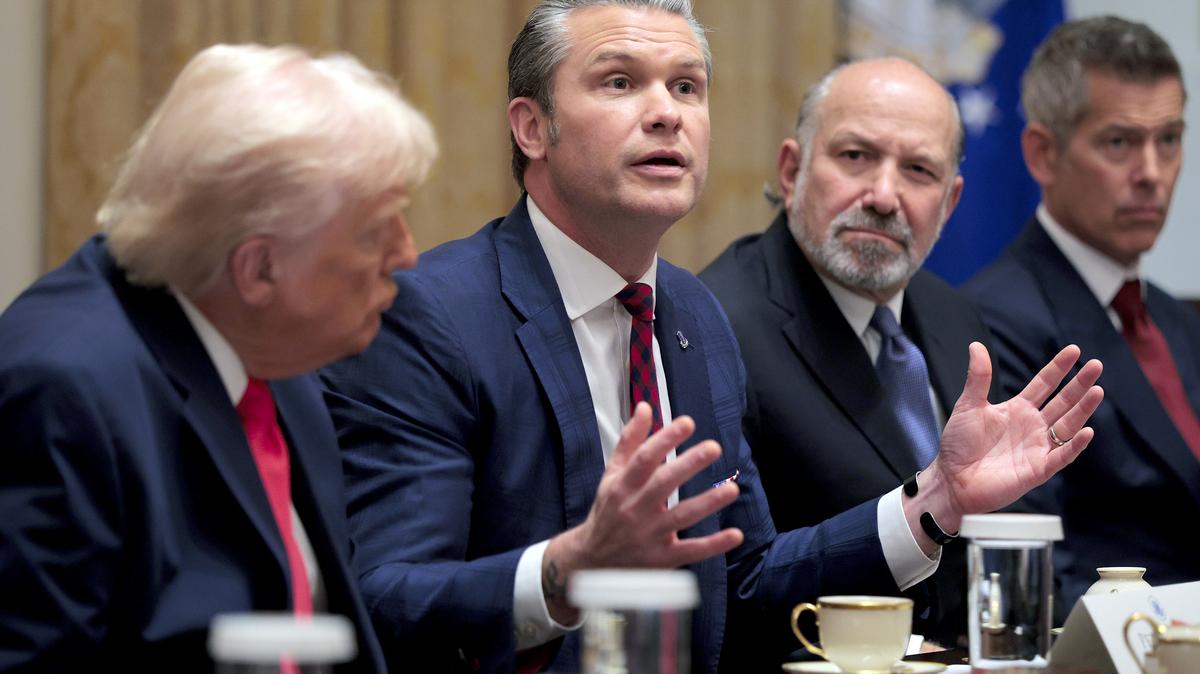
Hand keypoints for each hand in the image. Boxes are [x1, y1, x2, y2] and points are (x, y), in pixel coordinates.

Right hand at [541, 403, 743, 622]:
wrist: (591, 559)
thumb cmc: (608, 509)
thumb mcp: (612, 474)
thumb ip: (630, 441)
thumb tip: (646, 407)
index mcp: (623, 486)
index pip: (644, 459)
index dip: (665, 439)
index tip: (687, 423)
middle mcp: (635, 509)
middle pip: (664, 484)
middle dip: (689, 465)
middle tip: (713, 447)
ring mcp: (649, 535)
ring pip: (681, 516)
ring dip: (707, 502)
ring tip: (732, 489)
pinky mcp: (662, 558)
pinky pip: (691, 551)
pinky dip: (713, 545)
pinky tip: (735, 534)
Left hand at [910, 343, 1102, 539]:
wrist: (951, 479)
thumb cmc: (958, 445)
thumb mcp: (968, 405)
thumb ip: (978, 378)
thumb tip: (976, 346)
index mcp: (1017, 409)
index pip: (1044, 384)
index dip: (1059, 368)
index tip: (1074, 351)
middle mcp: (1032, 426)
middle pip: (1062, 402)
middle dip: (1080, 384)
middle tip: (1096, 365)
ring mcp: (1037, 447)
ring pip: (1068, 425)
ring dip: (1083, 409)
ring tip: (1097, 390)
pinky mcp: (1038, 469)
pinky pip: (1062, 456)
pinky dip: (1075, 445)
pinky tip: (1087, 430)